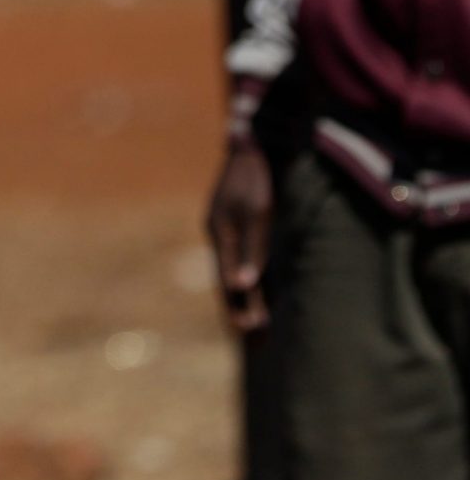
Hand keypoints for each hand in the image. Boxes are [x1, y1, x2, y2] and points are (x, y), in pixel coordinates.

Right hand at [207, 145, 273, 333]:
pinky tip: (257, 289)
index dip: (239, 306)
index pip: (229, 280)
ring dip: (244, 295)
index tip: (248, 332)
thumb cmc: (258, 178)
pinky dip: (249, 277)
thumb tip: (243, 285)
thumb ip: (253, 248)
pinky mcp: (237, 223)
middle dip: (239, 308)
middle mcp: (220, 235)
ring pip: (234, 269)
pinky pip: (242, 256)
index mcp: (220, 234)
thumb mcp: (258, 212)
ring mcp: (226, 228)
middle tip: (251, 337)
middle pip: (228, 279)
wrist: (254, 142)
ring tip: (255, 323)